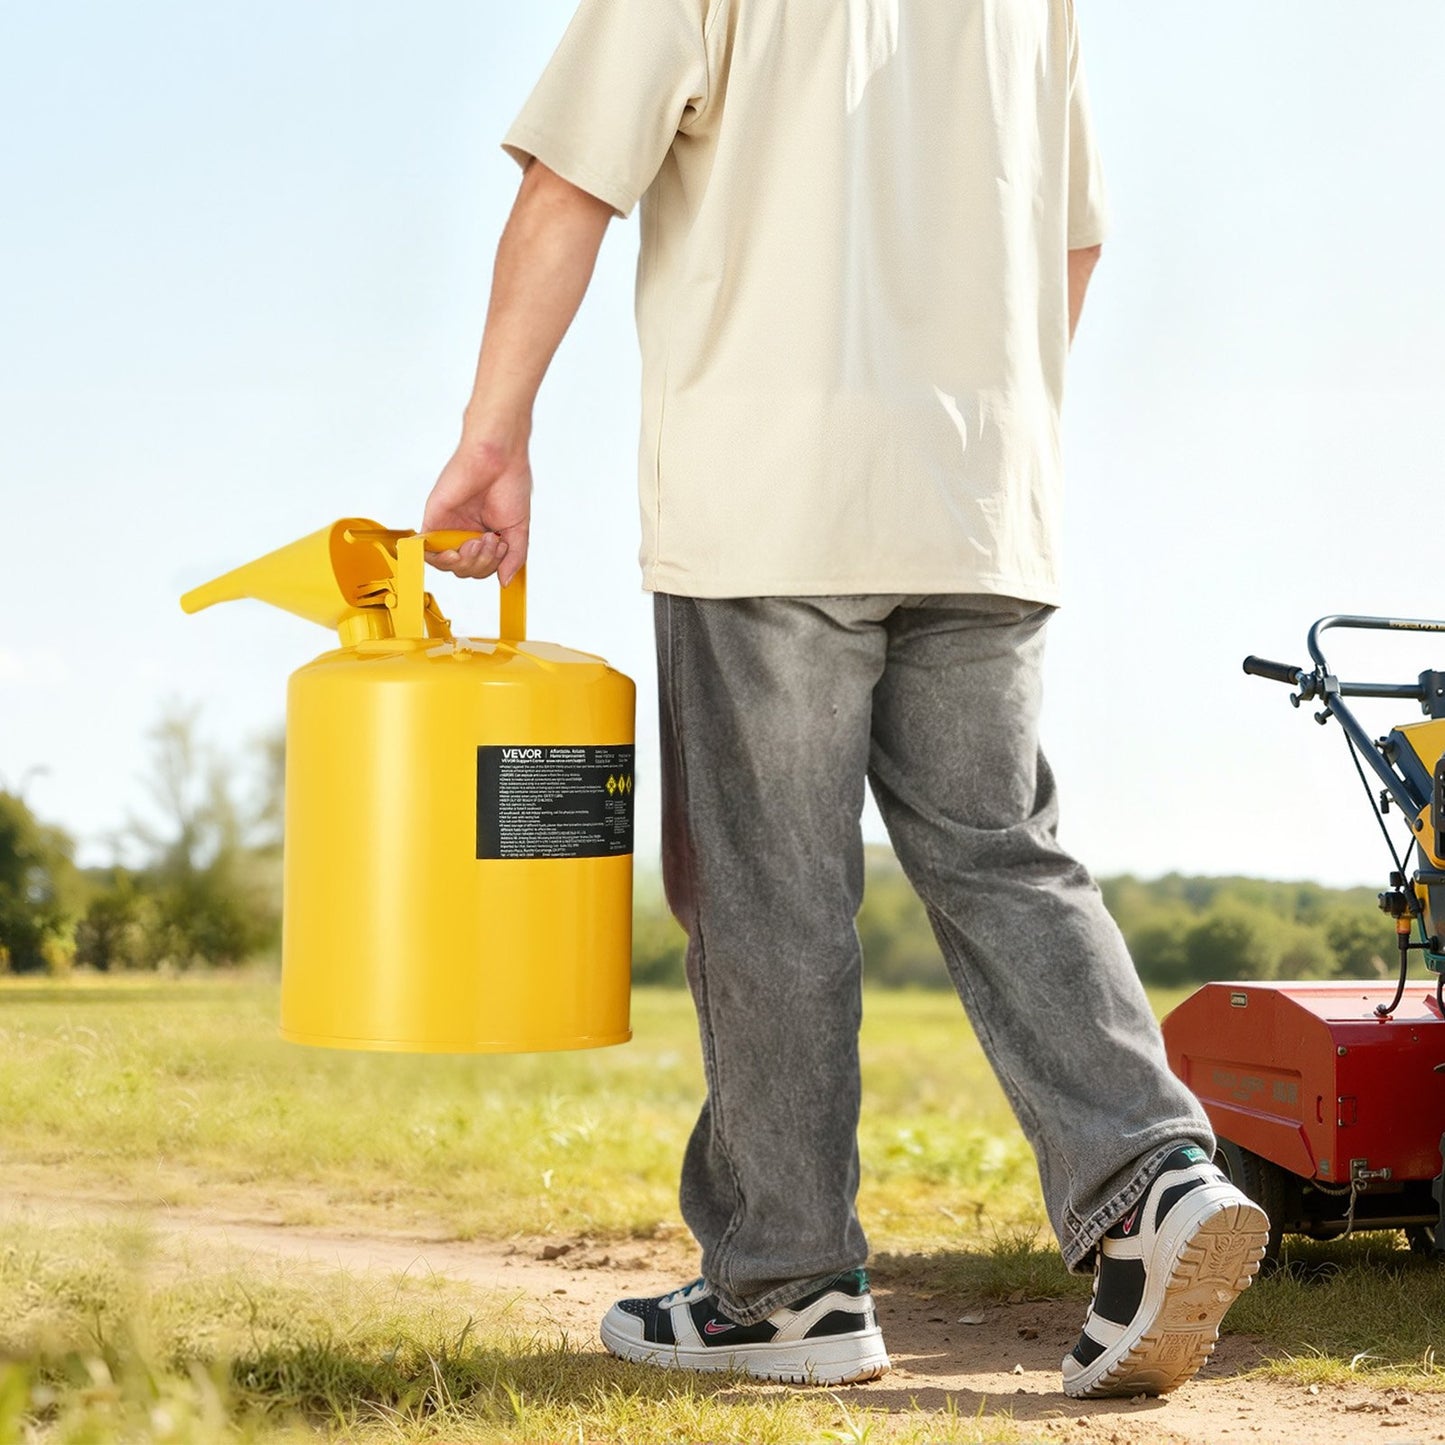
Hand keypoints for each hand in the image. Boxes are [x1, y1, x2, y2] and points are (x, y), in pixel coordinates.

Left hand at [421, 437, 530, 585]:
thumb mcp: (518, 529)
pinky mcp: (434, 520)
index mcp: (485, 534)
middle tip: (491, 539)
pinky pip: (427, 551)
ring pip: (449, 565)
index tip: (501, 544)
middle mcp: (466, 532)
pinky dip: (439, 559)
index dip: (491, 565)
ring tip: (478, 540)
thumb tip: (505, 581)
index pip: (483, 567)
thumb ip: (514, 557)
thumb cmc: (510, 484)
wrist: (497, 458)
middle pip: (467, 569)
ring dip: (467, 561)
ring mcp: (449, 527)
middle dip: (481, 563)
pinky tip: (454, 552)